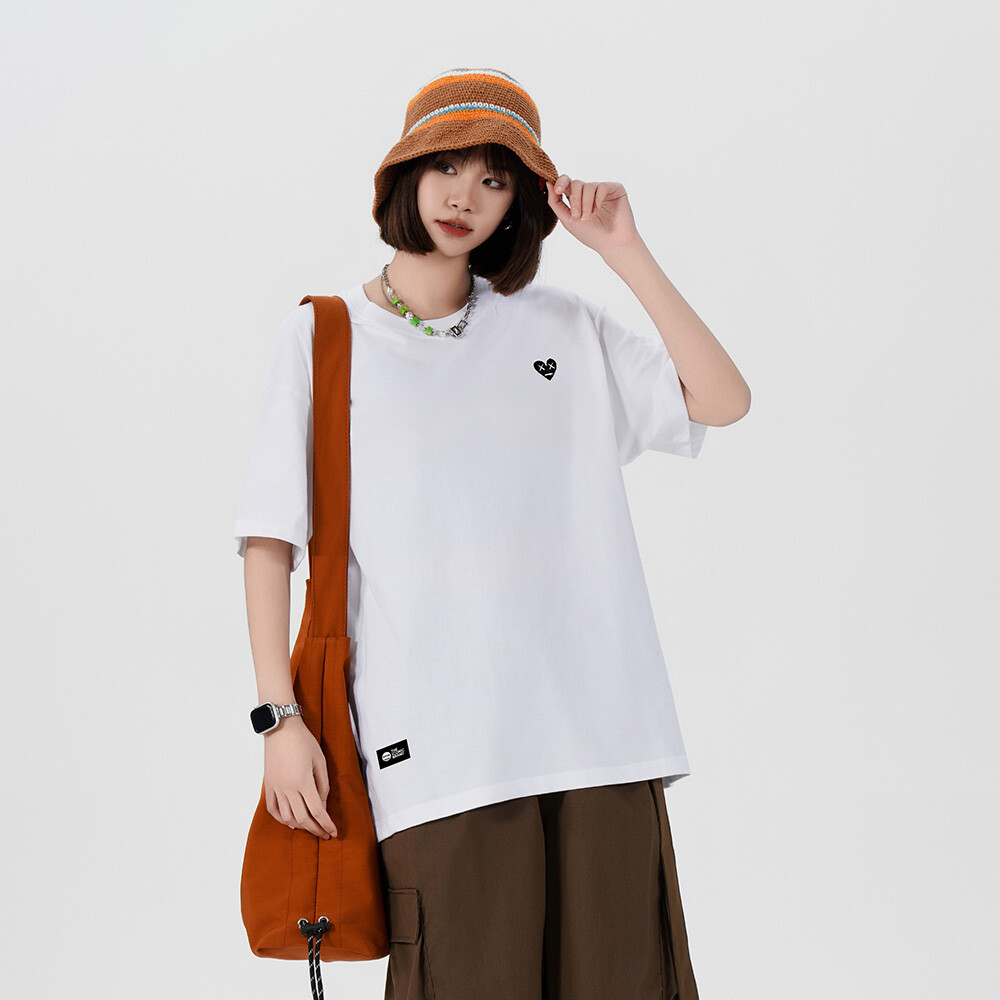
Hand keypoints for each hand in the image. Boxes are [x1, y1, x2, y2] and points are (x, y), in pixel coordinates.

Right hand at [263, 717, 338, 839]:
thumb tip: (323, 806)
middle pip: (303, 818)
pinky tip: (290, 822)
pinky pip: (272, 809)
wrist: (281, 729)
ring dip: (300, 826)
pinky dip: (281, 819)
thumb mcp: (320, 760)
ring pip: (287, 817)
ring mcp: (276, 788)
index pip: (317, 811)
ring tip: (310, 828)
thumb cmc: (303, 741)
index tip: (333, 832)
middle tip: (325, 834)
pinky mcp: (269, 785)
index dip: (326, 824)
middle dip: (315, 829)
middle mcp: (288, 788)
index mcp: (303, 782)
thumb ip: (323, 785)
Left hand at [545, 174, 641, 257]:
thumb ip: (555, 203)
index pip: (566, 182)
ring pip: (588, 186)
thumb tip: (548, 183)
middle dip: (574, 200)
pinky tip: (598, 210)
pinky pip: (602, 186)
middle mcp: (589, 192)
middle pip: (576, 183)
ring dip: (585, 203)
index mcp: (577, 198)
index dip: (560, 182)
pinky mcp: (615, 189)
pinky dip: (598, 199)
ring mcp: (602, 190)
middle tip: (577, 216)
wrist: (612, 244)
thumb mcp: (567, 220)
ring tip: (588, 217)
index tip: (557, 190)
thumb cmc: (591, 235)